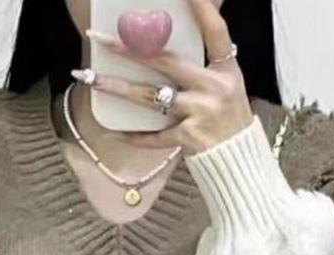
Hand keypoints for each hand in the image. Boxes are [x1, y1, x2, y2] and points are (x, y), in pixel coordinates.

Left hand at [85, 0, 255, 154]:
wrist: (240, 160)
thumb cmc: (228, 120)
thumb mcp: (227, 86)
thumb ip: (204, 65)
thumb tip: (166, 45)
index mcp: (226, 71)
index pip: (215, 32)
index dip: (203, 8)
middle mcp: (214, 89)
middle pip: (167, 61)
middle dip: (131, 48)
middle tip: (102, 39)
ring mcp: (201, 113)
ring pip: (151, 96)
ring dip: (119, 88)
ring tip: (93, 80)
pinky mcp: (189, 138)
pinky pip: (155, 136)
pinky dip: (135, 136)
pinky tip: (114, 132)